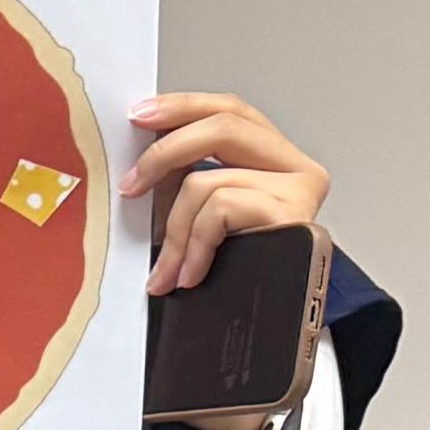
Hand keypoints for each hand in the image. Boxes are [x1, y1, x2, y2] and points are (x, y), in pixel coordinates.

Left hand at [126, 93, 332, 296]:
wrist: (277, 322)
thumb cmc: (243, 271)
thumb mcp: (211, 216)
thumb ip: (191, 180)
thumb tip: (140, 165)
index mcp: (277, 158)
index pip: (230, 109)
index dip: (183, 106)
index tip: (138, 116)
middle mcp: (296, 167)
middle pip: (223, 125)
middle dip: (164, 152)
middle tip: (130, 186)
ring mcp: (299, 189)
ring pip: (209, 178)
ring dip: (174, 229)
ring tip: (167, 269)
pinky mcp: (293, 215)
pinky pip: (218, 210)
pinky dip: (194, 245)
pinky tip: (191, 275)